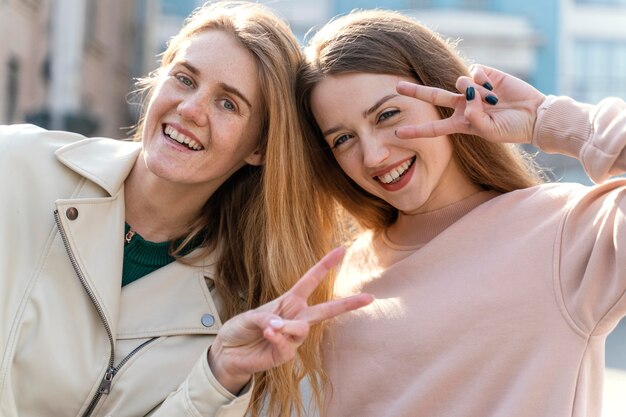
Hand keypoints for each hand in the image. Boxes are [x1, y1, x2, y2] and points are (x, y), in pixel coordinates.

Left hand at [208, 247, 372, 393]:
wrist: (227, 352)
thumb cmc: (239, 329)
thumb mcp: (249, 316)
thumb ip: (265, 319)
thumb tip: (280, 328)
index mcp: (289, 301)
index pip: (310, 280)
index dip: (325, 265)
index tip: (341, 250)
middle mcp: (295, 318)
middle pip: (326, 310)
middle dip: (348, 304)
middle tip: (369, 298)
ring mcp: (292, 337)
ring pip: (303, 329)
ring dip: (287, 328)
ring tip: (268, 330)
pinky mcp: (286, 355)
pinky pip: (289, 346)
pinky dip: (278, 339)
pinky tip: (267, 336)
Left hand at [395, 64, 545, 143]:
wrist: (534, 115)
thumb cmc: (512, 129)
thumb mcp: (490, 132)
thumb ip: (475, 118)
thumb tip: (467, 96)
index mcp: (462, 123)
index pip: (434, 128)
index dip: (416, 131)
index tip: (397, 134)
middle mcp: (464, 105)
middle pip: (434, 97)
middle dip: (415, 91)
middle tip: (397, 86)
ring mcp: (473, 90)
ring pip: (459, 83)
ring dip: (474, 91)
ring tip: (493, 100)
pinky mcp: (485, 75)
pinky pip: (474, 72)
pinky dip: (482, 80)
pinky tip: (493, 86)